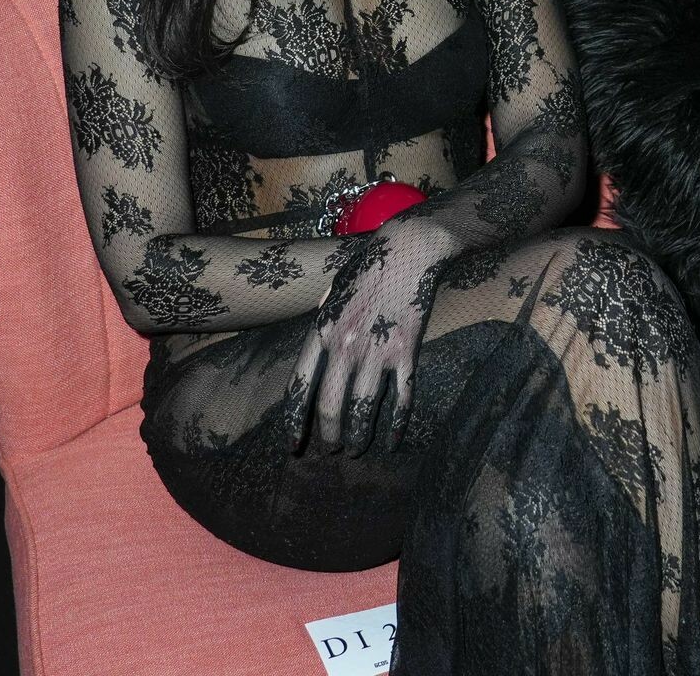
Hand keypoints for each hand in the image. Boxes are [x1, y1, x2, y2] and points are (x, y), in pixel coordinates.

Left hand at [286, 220, 457, 455]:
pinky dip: (397, 423)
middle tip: (331, 450)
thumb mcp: (332, 292)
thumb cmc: (366, 266)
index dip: (294, 421)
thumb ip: (322, 322)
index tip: (293, 444)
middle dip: (329, 436)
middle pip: (330, 405)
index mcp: (321, 331)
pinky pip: (402, 397)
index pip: (300, 387)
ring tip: (356, 450)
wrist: (406, 249)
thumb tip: (316, 349)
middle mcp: (346, 345)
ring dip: (359, 436)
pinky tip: (393, 440)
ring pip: (364, 408)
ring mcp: (378, 350)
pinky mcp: (407, 351)